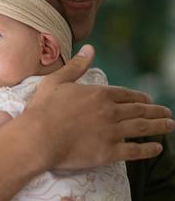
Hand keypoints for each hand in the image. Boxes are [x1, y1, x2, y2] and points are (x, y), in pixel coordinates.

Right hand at [23, 44, 173, 169]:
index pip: (126, 94)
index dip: (139, 97)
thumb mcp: (57, 81)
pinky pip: (134, 151)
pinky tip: (158, 148)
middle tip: (167, 113)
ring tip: (170, 125)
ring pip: (141, 128)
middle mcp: (110, 112)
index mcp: (99, 94)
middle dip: (155, 111)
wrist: (38, 137)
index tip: (149, 100)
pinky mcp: (108, 152)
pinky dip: (148, 149)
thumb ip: (76, 66)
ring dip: (159, 126)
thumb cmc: (43, 109)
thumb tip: (90, 48)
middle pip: (139, 110)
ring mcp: (111, 133)